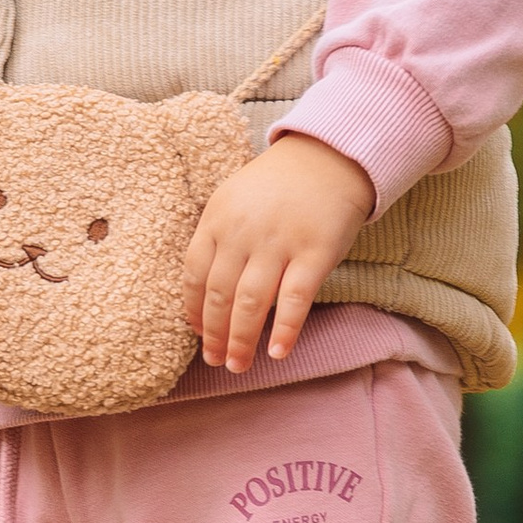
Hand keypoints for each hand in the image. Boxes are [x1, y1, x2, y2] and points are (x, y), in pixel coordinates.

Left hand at [182, 132, 372, 370]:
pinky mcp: (315, 252)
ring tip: (238, 365)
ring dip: (241, 340)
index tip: (196, 333)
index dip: (193, 309)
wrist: (329, 157)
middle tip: (216, 360)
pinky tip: (277, 353)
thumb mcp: (234, 199)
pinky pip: (295, 299)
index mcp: (218, 218)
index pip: (195, 274)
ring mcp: (279, 242)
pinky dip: (286, 330)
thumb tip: (205, 296)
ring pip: (252, 303)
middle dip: (214, 334)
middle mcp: (244, 232)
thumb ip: (219, 238)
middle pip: (219, 294)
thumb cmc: (277, 186)